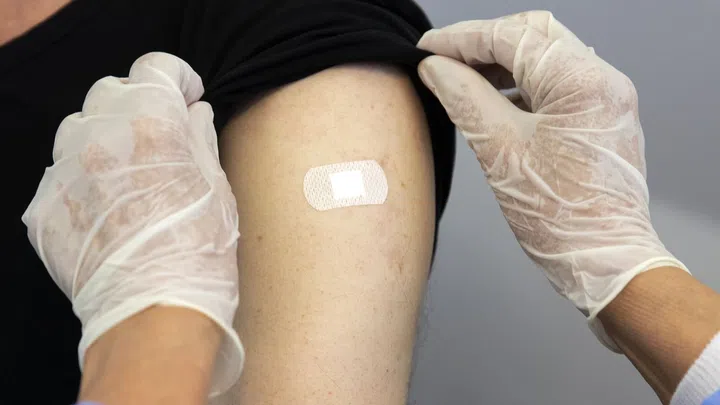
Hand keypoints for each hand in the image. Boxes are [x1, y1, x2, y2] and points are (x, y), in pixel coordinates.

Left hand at [22, 52, 242, 394]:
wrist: (153, 316)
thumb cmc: (199, 254)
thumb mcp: (217, 188)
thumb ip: (200, 140)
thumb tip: (194, 114)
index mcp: (152, 124)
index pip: (155, 68)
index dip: (176, 78)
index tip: (187, 95)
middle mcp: (100, 136)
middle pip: (111, 92)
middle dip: (138, 105)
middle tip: (159, 136)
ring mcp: (65, 172)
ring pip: (77, 130)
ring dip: (103, 138)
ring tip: (128, 173)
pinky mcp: (45, 209)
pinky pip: (61, 177)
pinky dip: (84, 181)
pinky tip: (108, 210)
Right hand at [417, 11, 687, 348]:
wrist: (605, 262)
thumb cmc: (561, 219)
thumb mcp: (500, 152)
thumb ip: (465, 99)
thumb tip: (435, 68)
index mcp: (582, 83)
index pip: (512, 36)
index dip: (461, 39)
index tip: (426, 48)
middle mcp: (602, 81)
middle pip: (533, 34)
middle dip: (482, 42)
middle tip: (441, 58)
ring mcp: (605, 98)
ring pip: (544, 56)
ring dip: (500, 62)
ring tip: (460, 78)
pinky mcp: (599, 118)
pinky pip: (555, 83)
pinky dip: (519, 84)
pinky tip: (491, 98)